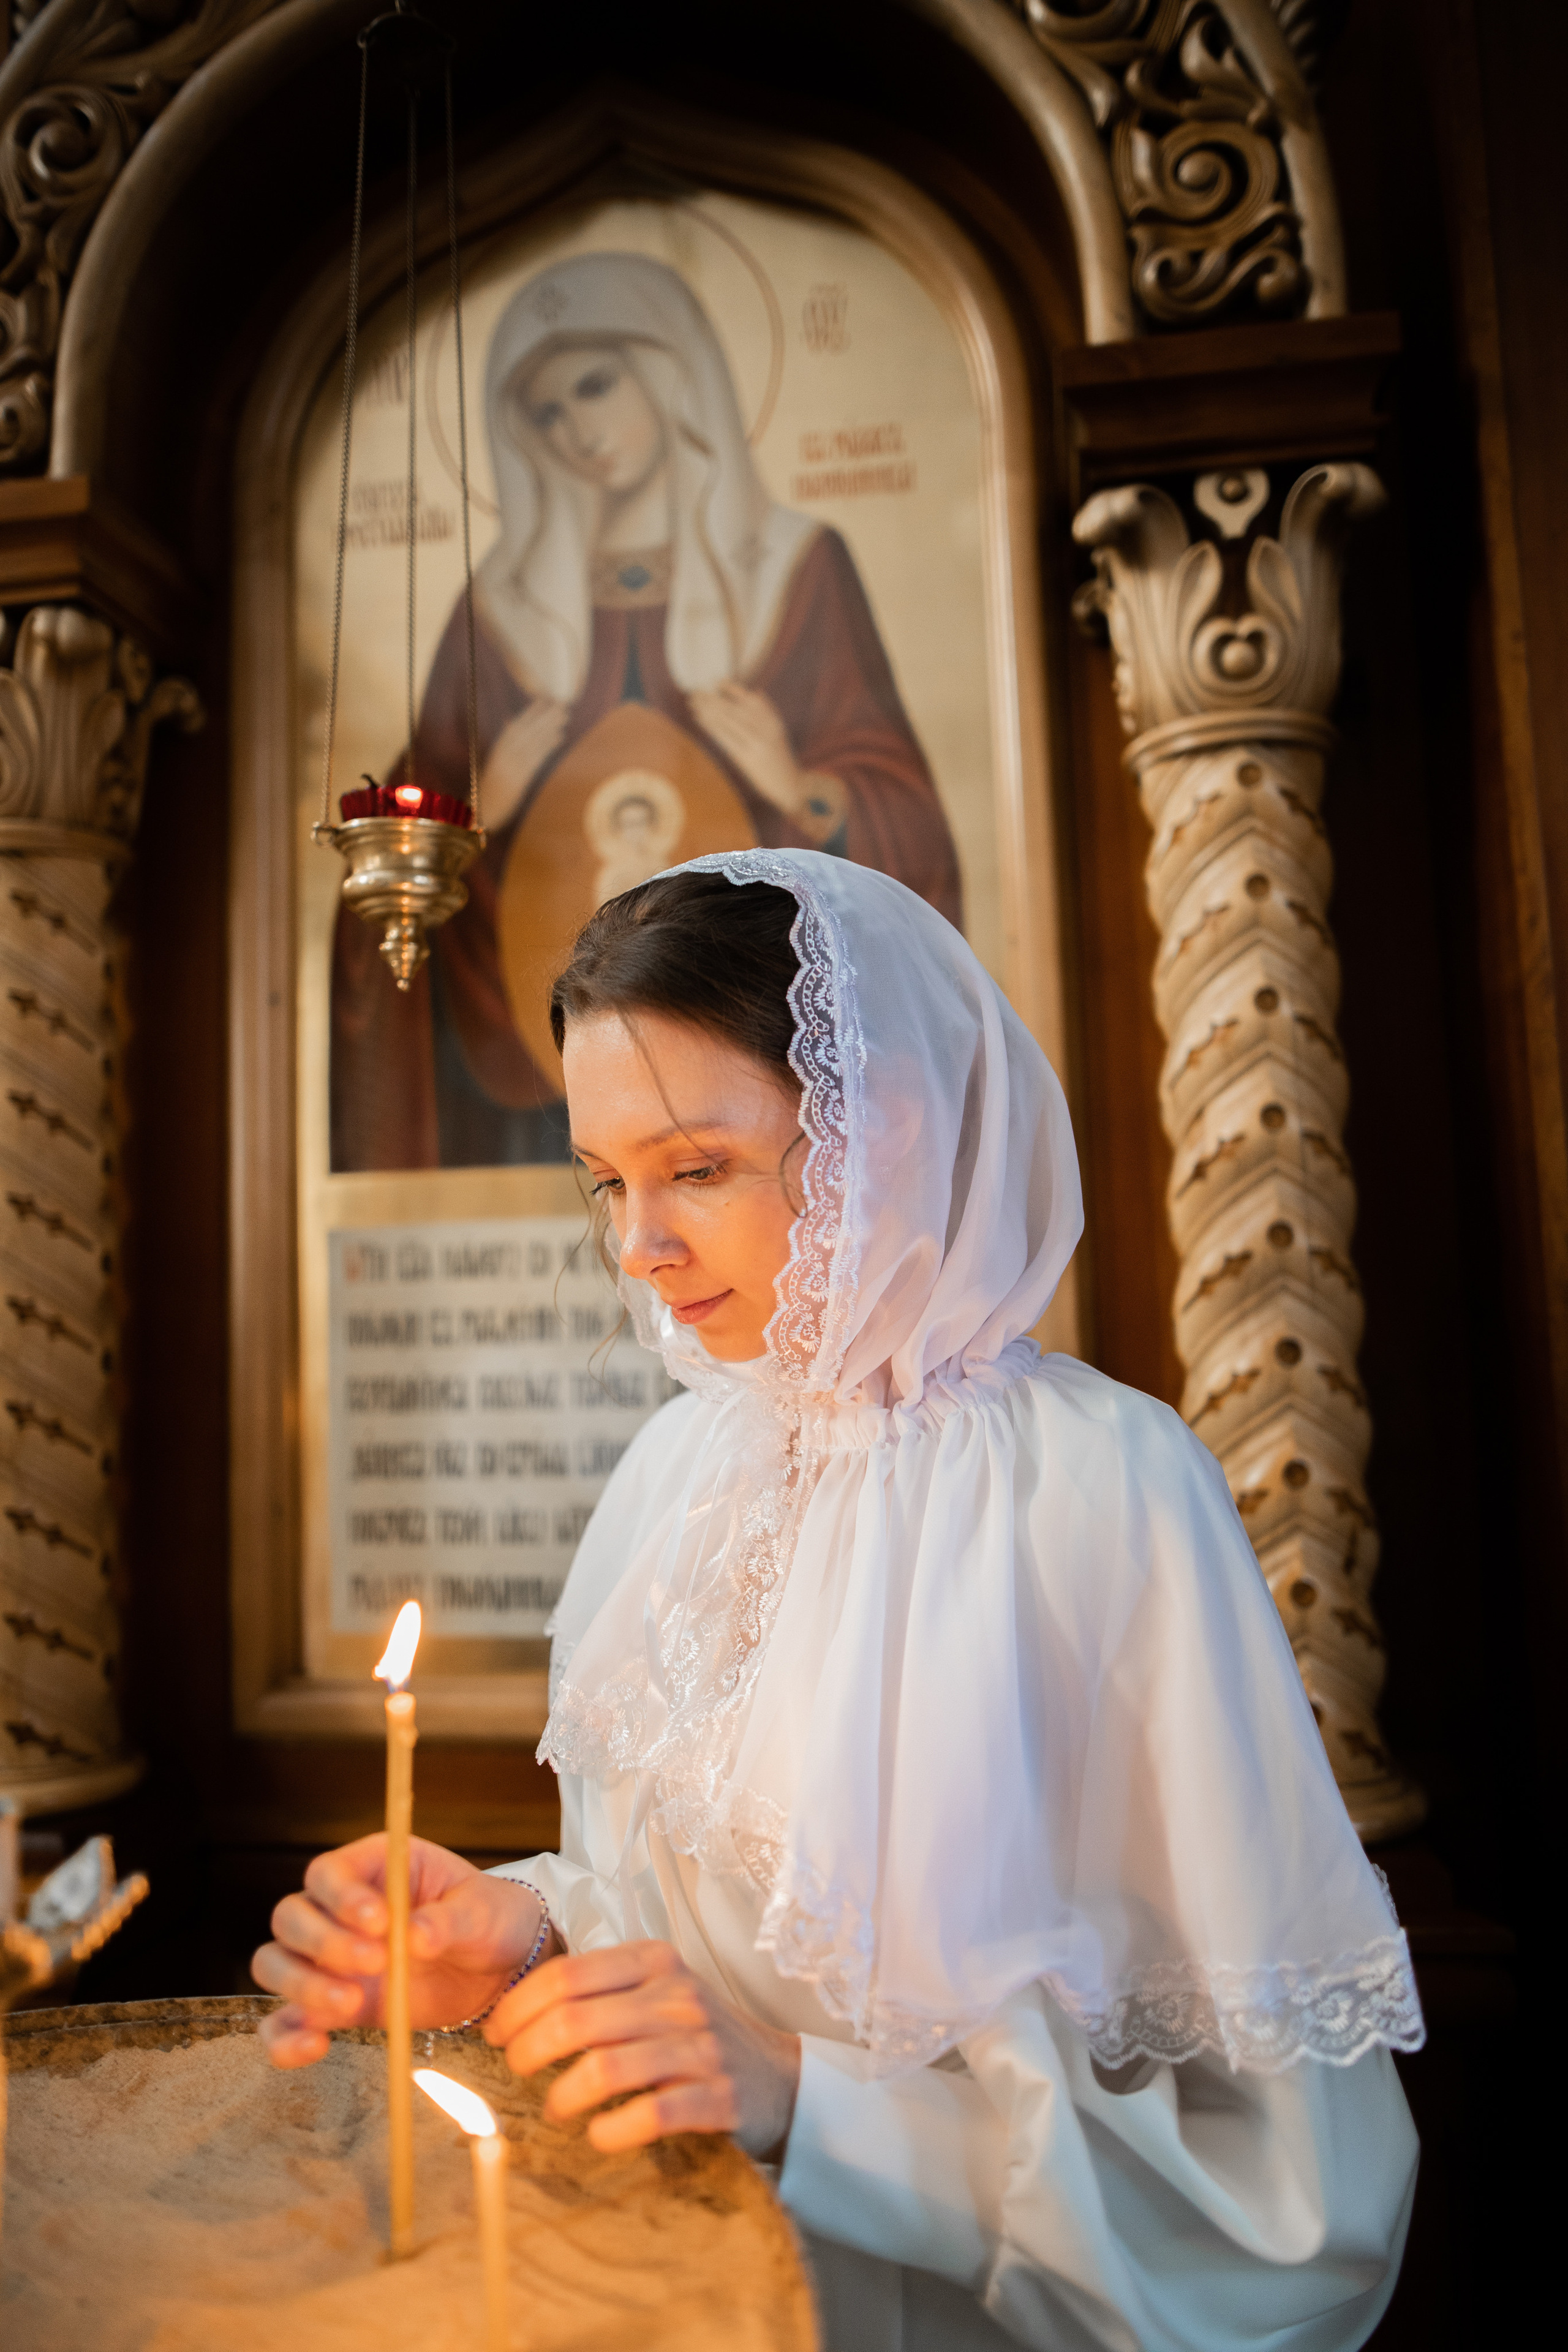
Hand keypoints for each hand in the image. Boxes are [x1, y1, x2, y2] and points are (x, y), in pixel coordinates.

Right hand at [251, 1834, 559, 2068]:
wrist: (497, 1967)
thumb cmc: (487, 1919)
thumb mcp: (480, 1911)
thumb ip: (448, 1920)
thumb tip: (415, 1937)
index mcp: (373, 1868)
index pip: (328, 1873)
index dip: (342, 1896)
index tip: (380, 1923)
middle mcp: (337, 1910)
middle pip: (291, 1916)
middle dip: (323, 1942)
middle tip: (376, 1962)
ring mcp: (327, 1960)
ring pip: (275, 1963)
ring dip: (301, 1985)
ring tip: (353, 2003)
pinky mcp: (329, 2006)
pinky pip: (284, 2021)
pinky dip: (284, 2038)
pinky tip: (314, 2047)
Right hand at [479, 697, 568, 827]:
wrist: (481, 812)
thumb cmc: (489, 790)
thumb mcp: (494, 766)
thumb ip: (504, 747)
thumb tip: (510, 724)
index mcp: (496, 751)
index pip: (514, 727)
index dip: (529, 713)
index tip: (543, 700)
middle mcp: (503, 756)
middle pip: (525, 731)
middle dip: (543, 716)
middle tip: (560, 704)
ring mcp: (510, 767)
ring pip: (532, 741)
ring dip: (549, 727)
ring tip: (563, 716)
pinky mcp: (518, 779)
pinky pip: (535, 758)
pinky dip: (547, 746)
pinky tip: (559, 736)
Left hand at [486, 1937, 800, 2159]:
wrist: (778, 2077)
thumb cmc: (694, 2036)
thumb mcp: (653, 1992)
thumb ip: (597, 1992)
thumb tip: (513, 2015)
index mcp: (654, 1961)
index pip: (565, 1974)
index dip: (517, 2006)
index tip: (495, 2034)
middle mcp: (676, 1997)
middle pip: (575, 2019)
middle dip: (527, 2050)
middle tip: (514, 2072)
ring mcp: (699, 2047)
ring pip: (605, 2068)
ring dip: (562, 2097)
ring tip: (553, 2110)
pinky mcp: (717, 2098)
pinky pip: (651, 2115)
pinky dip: (612, 2131)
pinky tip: (598, 2136)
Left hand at [688, 683, 825, 825]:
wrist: (790, 785)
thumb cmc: (780, 759)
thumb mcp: (778, 732)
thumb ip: (768, 712)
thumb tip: (755, 692)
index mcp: (773, 721)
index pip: (750, 700)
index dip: (732, 689)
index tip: (716, 681)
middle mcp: (766, 730)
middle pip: (735, 708)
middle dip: (713, 698)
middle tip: (695, 690)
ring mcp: (757, 744)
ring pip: (728, 721)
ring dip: (708, 710)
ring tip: (693, 702)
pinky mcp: (747, 758)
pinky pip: (725, 738)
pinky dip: (711, 726)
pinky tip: (700, 719)